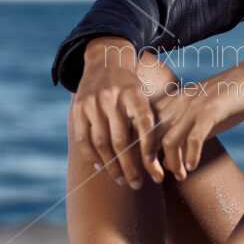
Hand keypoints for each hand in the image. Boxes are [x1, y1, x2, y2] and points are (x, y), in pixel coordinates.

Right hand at [71, 38, 164, 188]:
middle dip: (130, 167)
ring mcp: (93, 103)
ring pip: (102, 142)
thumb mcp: (146, 94)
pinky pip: (83, 138)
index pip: (145, 127)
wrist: (105, 59)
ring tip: (121, 180)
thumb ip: (152, 120)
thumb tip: (165, 155)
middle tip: (137, 184)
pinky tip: (100, 168)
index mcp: (135, 94)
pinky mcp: (78, 108)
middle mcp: (113, 98)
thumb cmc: (132, 86)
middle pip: (122, 140)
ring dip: (111, 166)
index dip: (150, 152)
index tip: (156, 173)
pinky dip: (91, 156)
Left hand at [153, 61, 243, 180]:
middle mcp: (178, 102)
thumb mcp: (202, 117)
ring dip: (172, 163)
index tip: (147, 168)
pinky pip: (194, 137)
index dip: (141, 149)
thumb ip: (185, 135)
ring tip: (180, 176)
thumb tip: (170, 162)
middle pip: (151, 136)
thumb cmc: (230, 97)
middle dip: (149, 162)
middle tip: (158, 179)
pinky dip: (191, 155)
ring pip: (169, 140)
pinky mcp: (211, 109)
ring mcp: (194, 105)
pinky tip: (193, 167)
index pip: (145, 127)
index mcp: (173, 101)